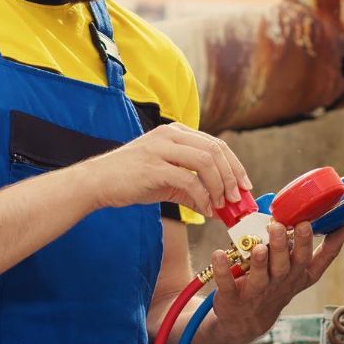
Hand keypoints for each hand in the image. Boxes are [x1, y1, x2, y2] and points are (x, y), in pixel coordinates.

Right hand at [82, 123, 252, 217]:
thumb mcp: (167, 180)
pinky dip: (203, 197)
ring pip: (206, 162)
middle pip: (215, 151)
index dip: (235, 165)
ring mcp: (161, 148)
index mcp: (176, 132)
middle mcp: (171, 135)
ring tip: (221, 206)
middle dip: (232, 176)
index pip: (216, 144)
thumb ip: (193, 188)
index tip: (245, 186)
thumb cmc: (132, 179)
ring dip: (219, 186)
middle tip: (237, 199)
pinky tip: (205, 211)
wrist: (97, 182)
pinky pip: (188, 180)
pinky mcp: (154, 167)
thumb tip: (218, 206)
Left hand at [209, 221, 343, 343]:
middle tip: (279, 227)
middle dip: (283, 247)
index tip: (319, 225)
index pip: (313, 263)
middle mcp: (279, 284)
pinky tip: (218, 254)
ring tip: (258, 245)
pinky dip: (222, 270)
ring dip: (259, 261)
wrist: (245, 323)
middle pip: (285, 266)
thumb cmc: (277, 287)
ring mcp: (255, 293)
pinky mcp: (232, 297)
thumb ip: (322, 253)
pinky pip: (227, 283)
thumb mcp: (302, 274)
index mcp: (297, 276)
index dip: (321, 248)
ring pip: (259, 277)